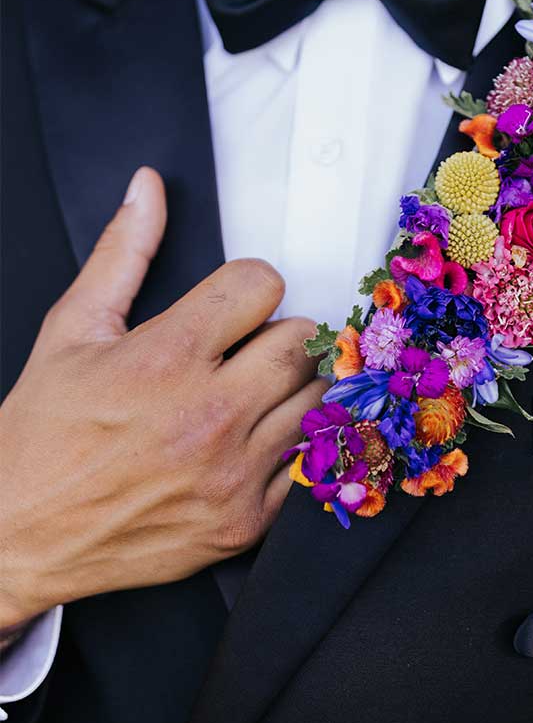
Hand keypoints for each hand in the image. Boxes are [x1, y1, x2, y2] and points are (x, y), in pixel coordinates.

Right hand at [0, 168, 324, 626]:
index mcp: (167, 357)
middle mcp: (210, 414)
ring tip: (244, 396)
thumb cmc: (43, 433)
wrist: (20, 535)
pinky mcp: (245, 522)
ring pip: (313, 400)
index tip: (233, 306)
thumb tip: (148, 187)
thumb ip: (123, 253)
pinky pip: (304, 464)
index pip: (262, 284)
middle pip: (300, 340)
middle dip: (275, 334)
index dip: (247, 287)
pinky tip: (244, 446)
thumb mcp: (72, 330)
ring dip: (287, 390)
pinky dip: (283, 450)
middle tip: (242, 351)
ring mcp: (233, 474)